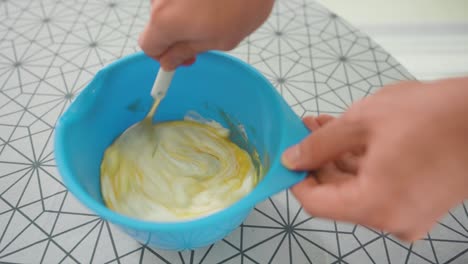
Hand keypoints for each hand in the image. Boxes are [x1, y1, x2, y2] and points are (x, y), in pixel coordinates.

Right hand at [139, 0, 273, 69]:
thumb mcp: (220, 39)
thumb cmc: (243, 3)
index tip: (179, 58)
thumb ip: (189, 51)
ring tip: (216, 10)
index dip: (164, 56)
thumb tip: (170, 61)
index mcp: (165, 21)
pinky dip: (192, 0)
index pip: (148, 46)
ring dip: (185, 13)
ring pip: (168, 5)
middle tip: (203, 36)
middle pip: (158, 23)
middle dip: (177, 33)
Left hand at [282, 77, 467, 240]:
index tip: (289, 156)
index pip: (315, 204)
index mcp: (373, 206)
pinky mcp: (421, 203)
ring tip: (323, 126)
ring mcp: (409, 215)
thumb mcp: (362, 122)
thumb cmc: (431, 116)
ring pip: (358, 189)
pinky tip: (350, 137)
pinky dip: (363, 165)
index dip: (296, 178)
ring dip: (338, 159)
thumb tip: (292, 159)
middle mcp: (390, 220)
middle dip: (318, 162)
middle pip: (337, 196)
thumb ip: (320, 144)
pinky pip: (380, 187)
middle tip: (306, 130)